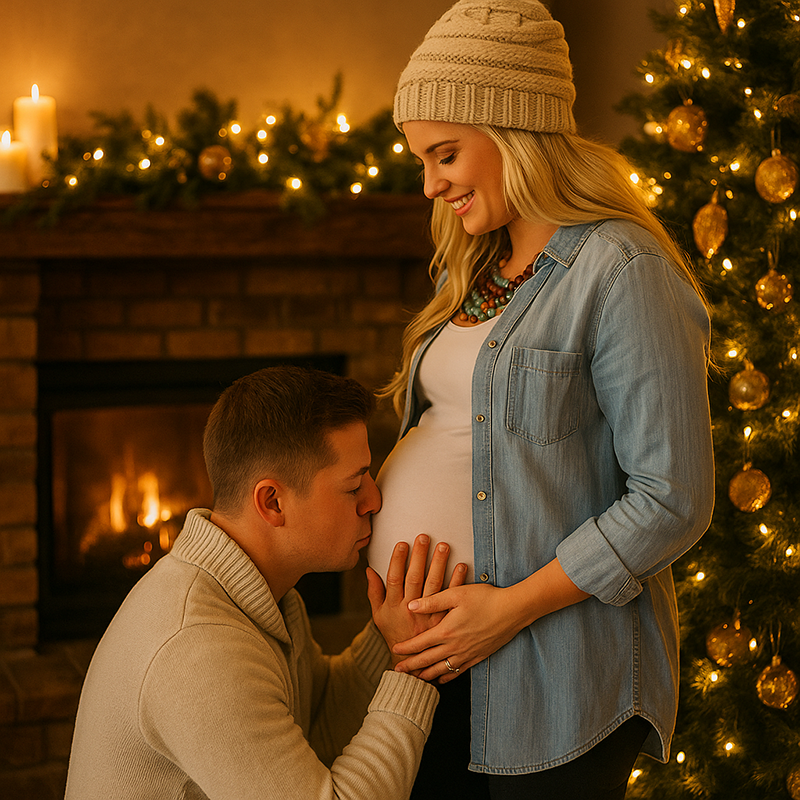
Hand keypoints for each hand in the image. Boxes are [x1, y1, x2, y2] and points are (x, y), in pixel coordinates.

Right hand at [367, 534, 466, 671]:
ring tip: (443, 546)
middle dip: (419, 556)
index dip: (397, 560)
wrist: (412, 663)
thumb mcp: (378, 616)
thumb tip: (368, 569)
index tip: (402, 543)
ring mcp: (428, 616)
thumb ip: (374, 592)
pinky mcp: (443, 621)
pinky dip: (457, 581)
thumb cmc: (393, 634)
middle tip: (424, 537)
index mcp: (393, 606)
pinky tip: (461, 566)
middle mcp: (410, 610)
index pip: (394, 578)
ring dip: (439, 564)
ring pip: (433, 585)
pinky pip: (451, 598)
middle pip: (414, 578)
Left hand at [390, 583, 525, 682]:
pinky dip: (448, 676)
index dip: (406, 648)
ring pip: (442, 669)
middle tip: (397, 671)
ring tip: (416, 678)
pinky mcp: (479, 656)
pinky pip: (459, 671)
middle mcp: (455, 646)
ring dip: (427, 674)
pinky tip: (443, 679)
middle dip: (411, 666)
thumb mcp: (457, 594)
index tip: (394, 650)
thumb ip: (433, 601)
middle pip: (428, 660)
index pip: (420, 642)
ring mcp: (467, 653)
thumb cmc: (485, 598)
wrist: (513, 610)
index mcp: (447, 630)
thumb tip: (411, 605)